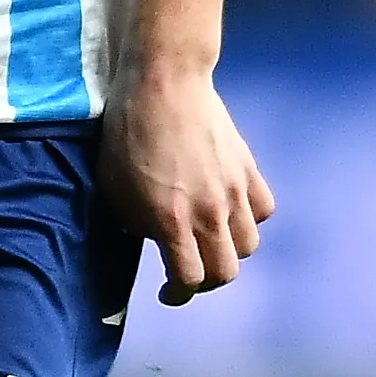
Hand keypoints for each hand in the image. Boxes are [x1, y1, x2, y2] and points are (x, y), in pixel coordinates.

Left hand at [102, 62, 272, 306]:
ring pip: (248, 245)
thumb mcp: (113, 185)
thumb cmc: (127, 132)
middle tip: (190, 273)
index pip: (190, 280)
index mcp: (172, 221)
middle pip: (225, 272)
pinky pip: (262, 209)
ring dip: (229, 251)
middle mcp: (209, 213)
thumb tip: (145, 239)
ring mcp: (233, 191)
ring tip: (211, 242)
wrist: (164, 81)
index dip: (178, 295)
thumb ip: (132, 222)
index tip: (167, 293)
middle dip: (206, 281)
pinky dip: (250, 218)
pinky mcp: (247, 168)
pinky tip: (232, 211)